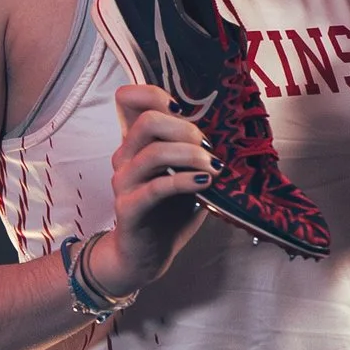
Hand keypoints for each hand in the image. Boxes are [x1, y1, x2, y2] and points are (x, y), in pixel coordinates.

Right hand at [96, 83, 215, 292]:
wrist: (147, 255)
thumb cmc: (169, 210)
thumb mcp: (184, 173)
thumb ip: (193, 149)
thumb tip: (226, 128)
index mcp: (135, 143)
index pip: (127, 101)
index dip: (152, 94)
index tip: (182, 108)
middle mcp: (124, 158)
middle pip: (147, 121)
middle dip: (185, 129)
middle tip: (208, 147)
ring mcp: (123, 182)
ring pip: (153, 152)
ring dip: (190, 155)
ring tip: (213, 167)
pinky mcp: (129, 208)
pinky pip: (156, 187)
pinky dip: (185, 181)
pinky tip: (205, 182)